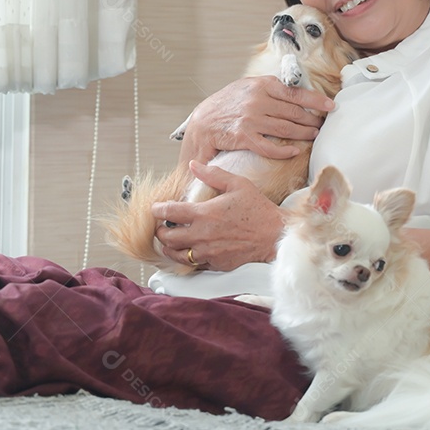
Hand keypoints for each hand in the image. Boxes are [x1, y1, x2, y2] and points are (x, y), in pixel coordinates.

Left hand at [152, 161, 285, 271]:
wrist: (274, 235)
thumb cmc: (257, 209)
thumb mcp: (238, 184)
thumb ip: (213, 174)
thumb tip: (193, 164)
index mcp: (205, 214)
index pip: (170, 212)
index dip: (158, 209)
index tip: (155, 208)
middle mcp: (202, 235)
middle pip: (168, 237)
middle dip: (160, 231)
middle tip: (161, 226)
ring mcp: (208, 252)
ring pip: (176, 254)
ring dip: (169, 247)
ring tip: (169, 241)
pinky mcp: (216, 264)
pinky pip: (193, 264)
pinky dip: (186, 259)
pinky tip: (188, 252)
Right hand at [179, 76, 334, 164]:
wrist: (200, 122)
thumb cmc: (226, 105)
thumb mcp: (247, 87)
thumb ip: (269, 88)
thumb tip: (296, 92)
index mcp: (261, 85)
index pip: (296, 93)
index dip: (317, 100)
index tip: (330, 106)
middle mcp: (257, 100)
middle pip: (294, 112)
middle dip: (312, 120)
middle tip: (322, 125)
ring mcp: (250, 119)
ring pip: (286, 128)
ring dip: (304, 134)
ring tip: (313, 136)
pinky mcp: (243, 137)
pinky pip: (270, 146)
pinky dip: (284, 150)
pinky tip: (294, 150)